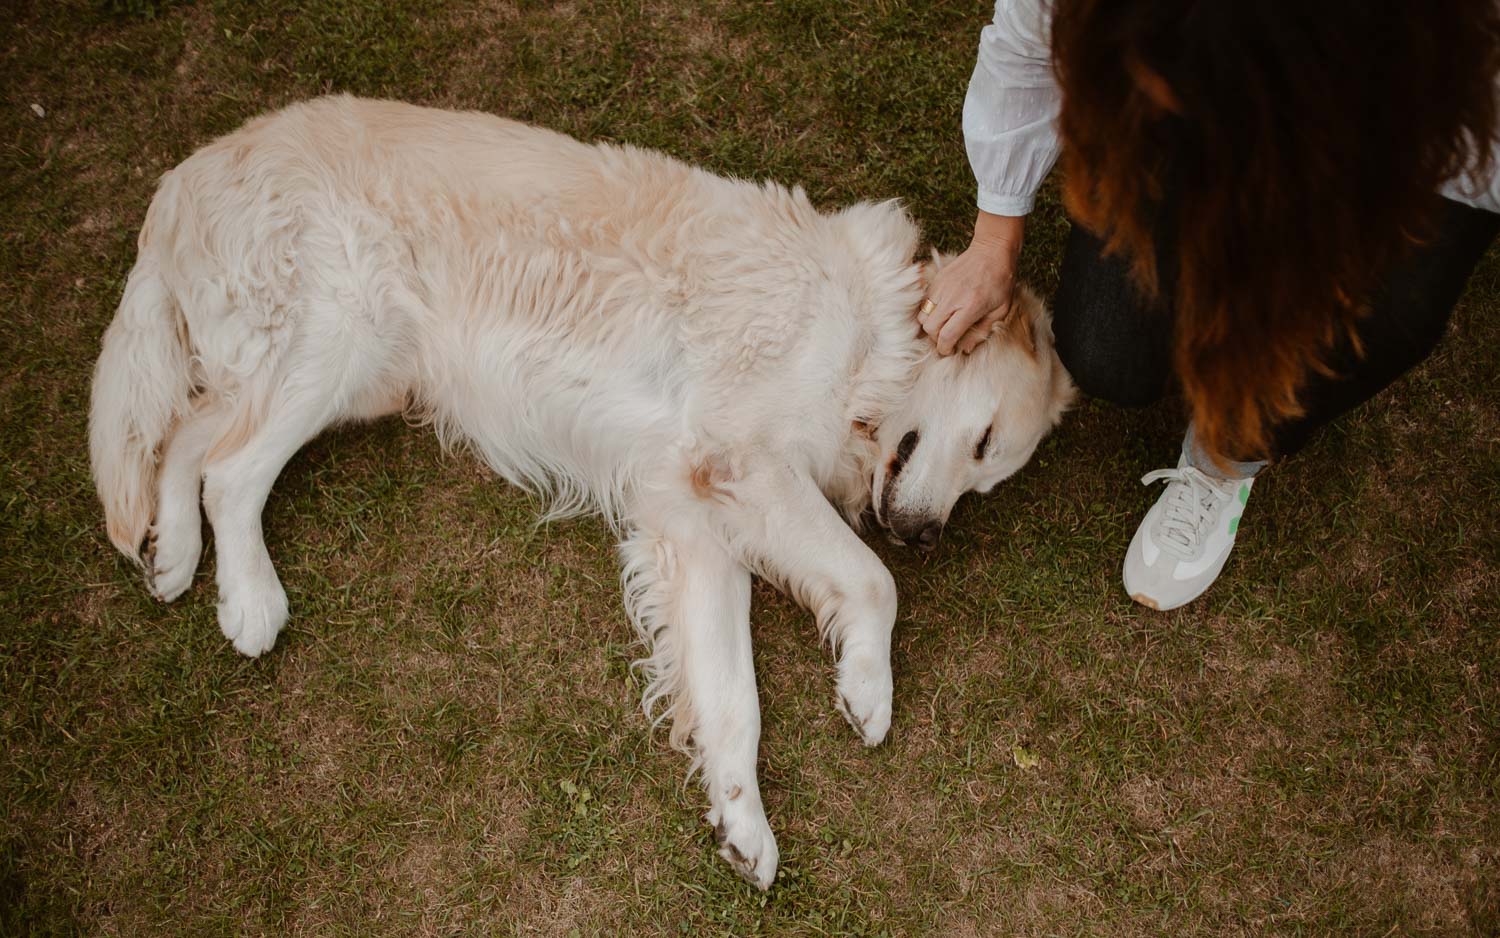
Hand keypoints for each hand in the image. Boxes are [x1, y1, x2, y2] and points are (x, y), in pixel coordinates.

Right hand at [920, 211, 1024, 354]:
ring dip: (931, 325)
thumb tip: (964, 348)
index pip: (947, 335)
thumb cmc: (1001, 282)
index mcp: (970, 307)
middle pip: (930, 328)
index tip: (949, 350)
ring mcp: (941, 287)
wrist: (992, 251)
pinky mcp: (936, 280)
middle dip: (936, 338)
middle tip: (947, 338)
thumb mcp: (1000, 310)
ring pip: (922, 315)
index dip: (944, 348)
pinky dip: (929, 311)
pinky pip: (924, 302)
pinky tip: (943, 310)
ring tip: (943, 325)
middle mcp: (952, 298)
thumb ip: (982, 331)